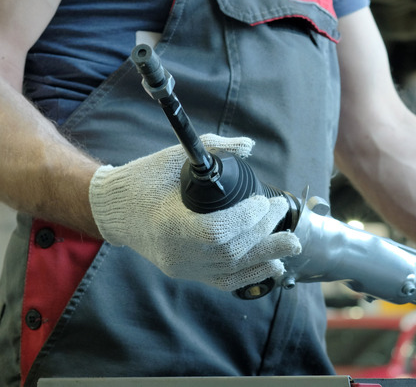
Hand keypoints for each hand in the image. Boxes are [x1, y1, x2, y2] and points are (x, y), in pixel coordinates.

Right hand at [88, 133, 300, 290]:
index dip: (246, 220)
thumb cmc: (142, 181)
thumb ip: (212, 148)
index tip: (265, 201)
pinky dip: (250, 274)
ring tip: (291, 244)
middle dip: (263, 232)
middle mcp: (176, 254)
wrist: (113, 210)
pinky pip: (223, 280)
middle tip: (282, 211)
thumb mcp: (172, 157)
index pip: (216, 232)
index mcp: (169, 225)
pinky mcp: (187, 273)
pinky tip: (271, 265)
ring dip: (265, 256)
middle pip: (230, 252)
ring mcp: (182, 268)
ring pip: (231, 270)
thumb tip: (249, 145)